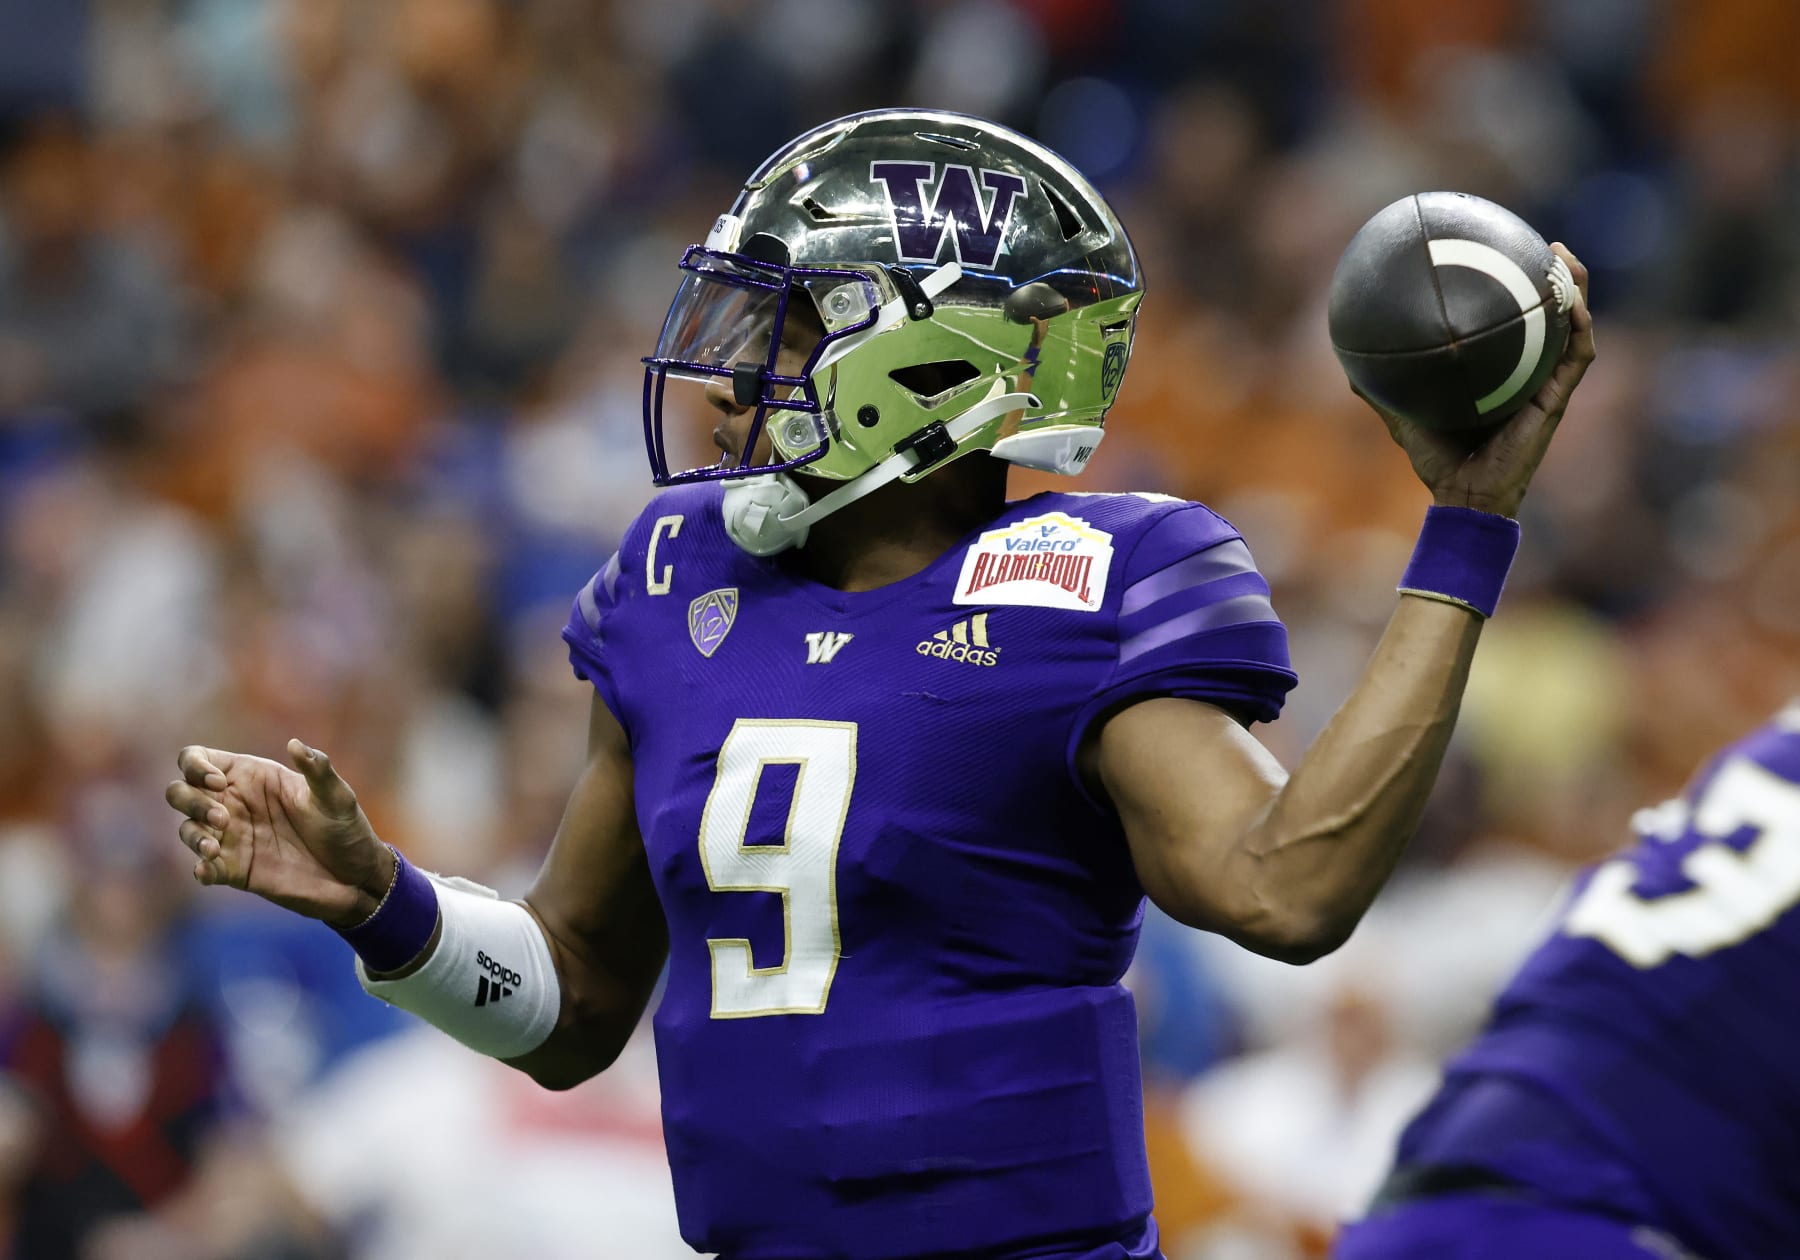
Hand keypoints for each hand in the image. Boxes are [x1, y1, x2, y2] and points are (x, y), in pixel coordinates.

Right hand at [165, 740, 394, 926]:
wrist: (355, 876)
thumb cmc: (346, 829)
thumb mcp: (337, 797)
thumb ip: (318, 770)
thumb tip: (295, 744)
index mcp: (252, 776)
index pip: (198, 759)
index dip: (196, 766)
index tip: (218, 783)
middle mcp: (234, 804)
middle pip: (181, 792)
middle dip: (189, 800)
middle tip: (223, 818)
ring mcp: (231, 838)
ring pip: (186, 829)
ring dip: (193, 835)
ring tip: (215, 847)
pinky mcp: (235, 870)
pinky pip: (203, 868)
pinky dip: (200, 868)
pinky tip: (207, 870)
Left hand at [1361, 243, 1595, 517]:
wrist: (1464, 495)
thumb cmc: (1438, 460)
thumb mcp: (1404, 416)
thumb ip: (1381, 390)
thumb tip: (1347, 364)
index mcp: (1502, 371)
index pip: (1515, 324)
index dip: (1518, 291)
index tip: (1509, 254)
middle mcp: (1530, 373)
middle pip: (1552, 317)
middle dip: (1557, 279)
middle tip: (1547, 246)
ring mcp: (1547, 385)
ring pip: (1574, 328)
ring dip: (1576, 292)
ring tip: (1566, 261)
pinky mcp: (1556, 401)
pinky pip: (1577, 357)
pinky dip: (1579, 328)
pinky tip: (1573, 304)